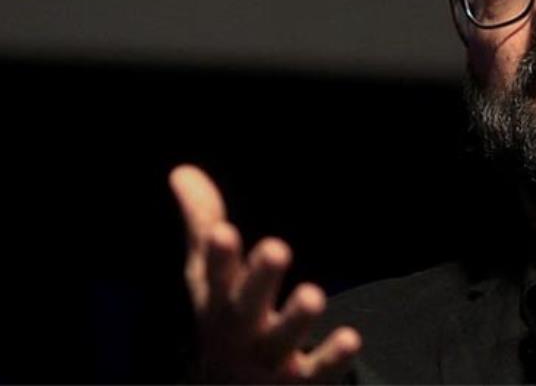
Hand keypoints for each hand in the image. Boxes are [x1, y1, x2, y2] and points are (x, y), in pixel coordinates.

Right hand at [169, 164, 361, 382]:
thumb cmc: (224, 317)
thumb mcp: (209, 277)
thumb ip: (203, 223)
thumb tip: (183, 171)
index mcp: (218, 300)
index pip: (215, 275)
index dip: (219, 255)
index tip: (224, 232)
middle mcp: (239, 330)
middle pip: (246, 305)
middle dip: (260, 278)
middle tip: (277, 248)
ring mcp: (268, 360)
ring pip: (281, 340)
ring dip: (295, 319)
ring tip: (314, 295)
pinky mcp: (299, 382)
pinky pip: (316, 371)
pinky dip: (332, 358)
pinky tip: (352, 338)